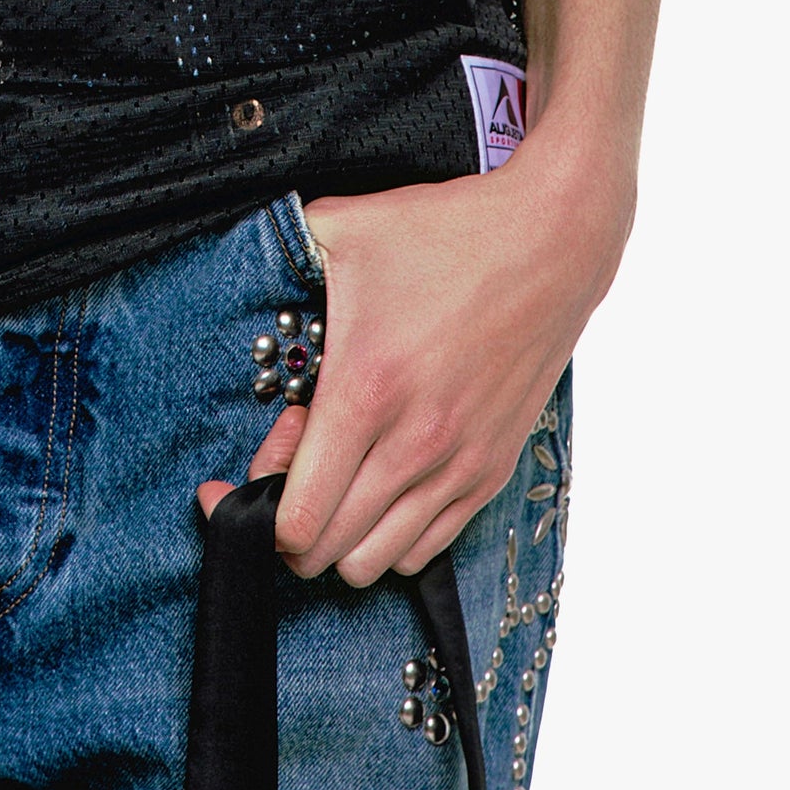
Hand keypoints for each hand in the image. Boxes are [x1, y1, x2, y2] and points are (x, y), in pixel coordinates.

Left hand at [197, 141, 630, 583]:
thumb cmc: (444, 232)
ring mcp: (459, 463)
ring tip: (331, 482)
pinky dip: (390, 535)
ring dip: (338, 539)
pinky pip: (428, 547)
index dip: (252, 510)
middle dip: (287, 529)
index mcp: (364, 389)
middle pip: (329, 551)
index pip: (297, 516)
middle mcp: (414, 442)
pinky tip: (377, 485)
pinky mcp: (492, 469)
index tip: (239, 479)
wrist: (550, 242)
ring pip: (377, 562)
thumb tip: (241, 274)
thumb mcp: (342, 227)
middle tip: (284, 473)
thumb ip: (280, 257)